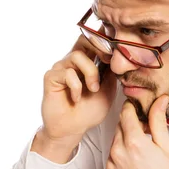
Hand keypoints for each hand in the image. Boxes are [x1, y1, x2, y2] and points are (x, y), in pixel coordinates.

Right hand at [38, 34, 117, 153]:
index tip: (117, 50)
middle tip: (107, 60)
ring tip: (93, 89)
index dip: (105, 39)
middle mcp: (73, 61)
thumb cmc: (89, 111)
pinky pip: (67, 73)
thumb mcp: (108, 89)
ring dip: (90, 73)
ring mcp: (61, 68)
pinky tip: (76, 98)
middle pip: (83, 38)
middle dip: (98, 46)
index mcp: (87, 62)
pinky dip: (76, 87)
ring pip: (77, 56)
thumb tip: (117, 55)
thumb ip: (110, 71)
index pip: (94, 40)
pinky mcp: (51, 77)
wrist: (73, 129)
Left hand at [103, 95, 168, 168]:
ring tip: (142, 153)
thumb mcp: (167, 147)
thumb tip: (159, 100)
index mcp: (134, 142)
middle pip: (119, 127)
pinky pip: (112, 158)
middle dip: (131, 125)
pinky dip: (121, 157)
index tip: (138, 108)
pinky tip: (135, 165)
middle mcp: (118, 152)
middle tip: (146, 133)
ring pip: (115, 142)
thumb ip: (158, 121)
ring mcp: (111, 165)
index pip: (126, 113)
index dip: (133, 108)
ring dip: (125, 141)